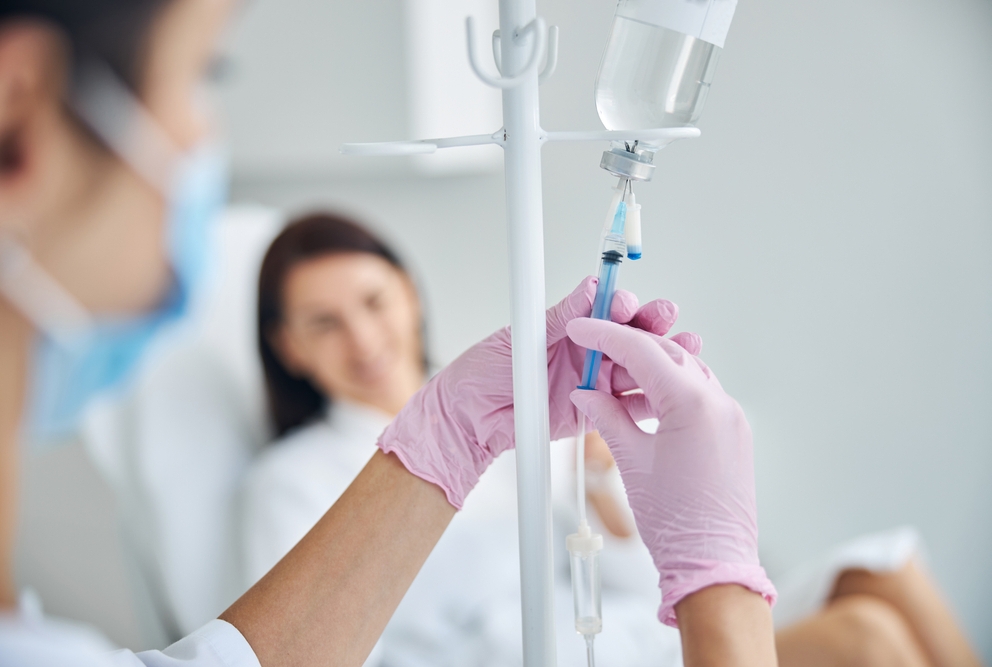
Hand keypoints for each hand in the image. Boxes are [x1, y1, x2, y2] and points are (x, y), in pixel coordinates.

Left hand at [378, 276, 687, 508]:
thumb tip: (590, 287)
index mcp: (568, 328)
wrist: (467, 419)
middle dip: (651, 324)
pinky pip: (627, 406)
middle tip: (666, 316)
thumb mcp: (521, 337)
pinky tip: (669, 389)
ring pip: (637, 368)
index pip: (605, 309)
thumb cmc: (482, 372)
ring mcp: (592, 382)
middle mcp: (585, 352)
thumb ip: (561, 317)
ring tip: (686, 347)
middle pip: (630, 335)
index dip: (620, 304)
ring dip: (662, 357)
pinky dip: (650, 397)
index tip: (625, 303)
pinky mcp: (594, 414)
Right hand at [567, 318, 775, 626]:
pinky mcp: (734, 434)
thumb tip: (587, 395)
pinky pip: (699, 395)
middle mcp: (719, 403)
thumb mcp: (631, 461)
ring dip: (650, 367)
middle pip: (667, 354)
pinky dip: (669, 389)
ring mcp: (731, 418)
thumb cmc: (676, 522)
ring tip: (613, 379)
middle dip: (628, 347)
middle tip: (593, 350)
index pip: (642, 351)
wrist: (713, 563)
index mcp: (693, 404)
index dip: (606, 336)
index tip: (582, 329)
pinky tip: (642, 401)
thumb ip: (607, 417)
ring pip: (686, 372)